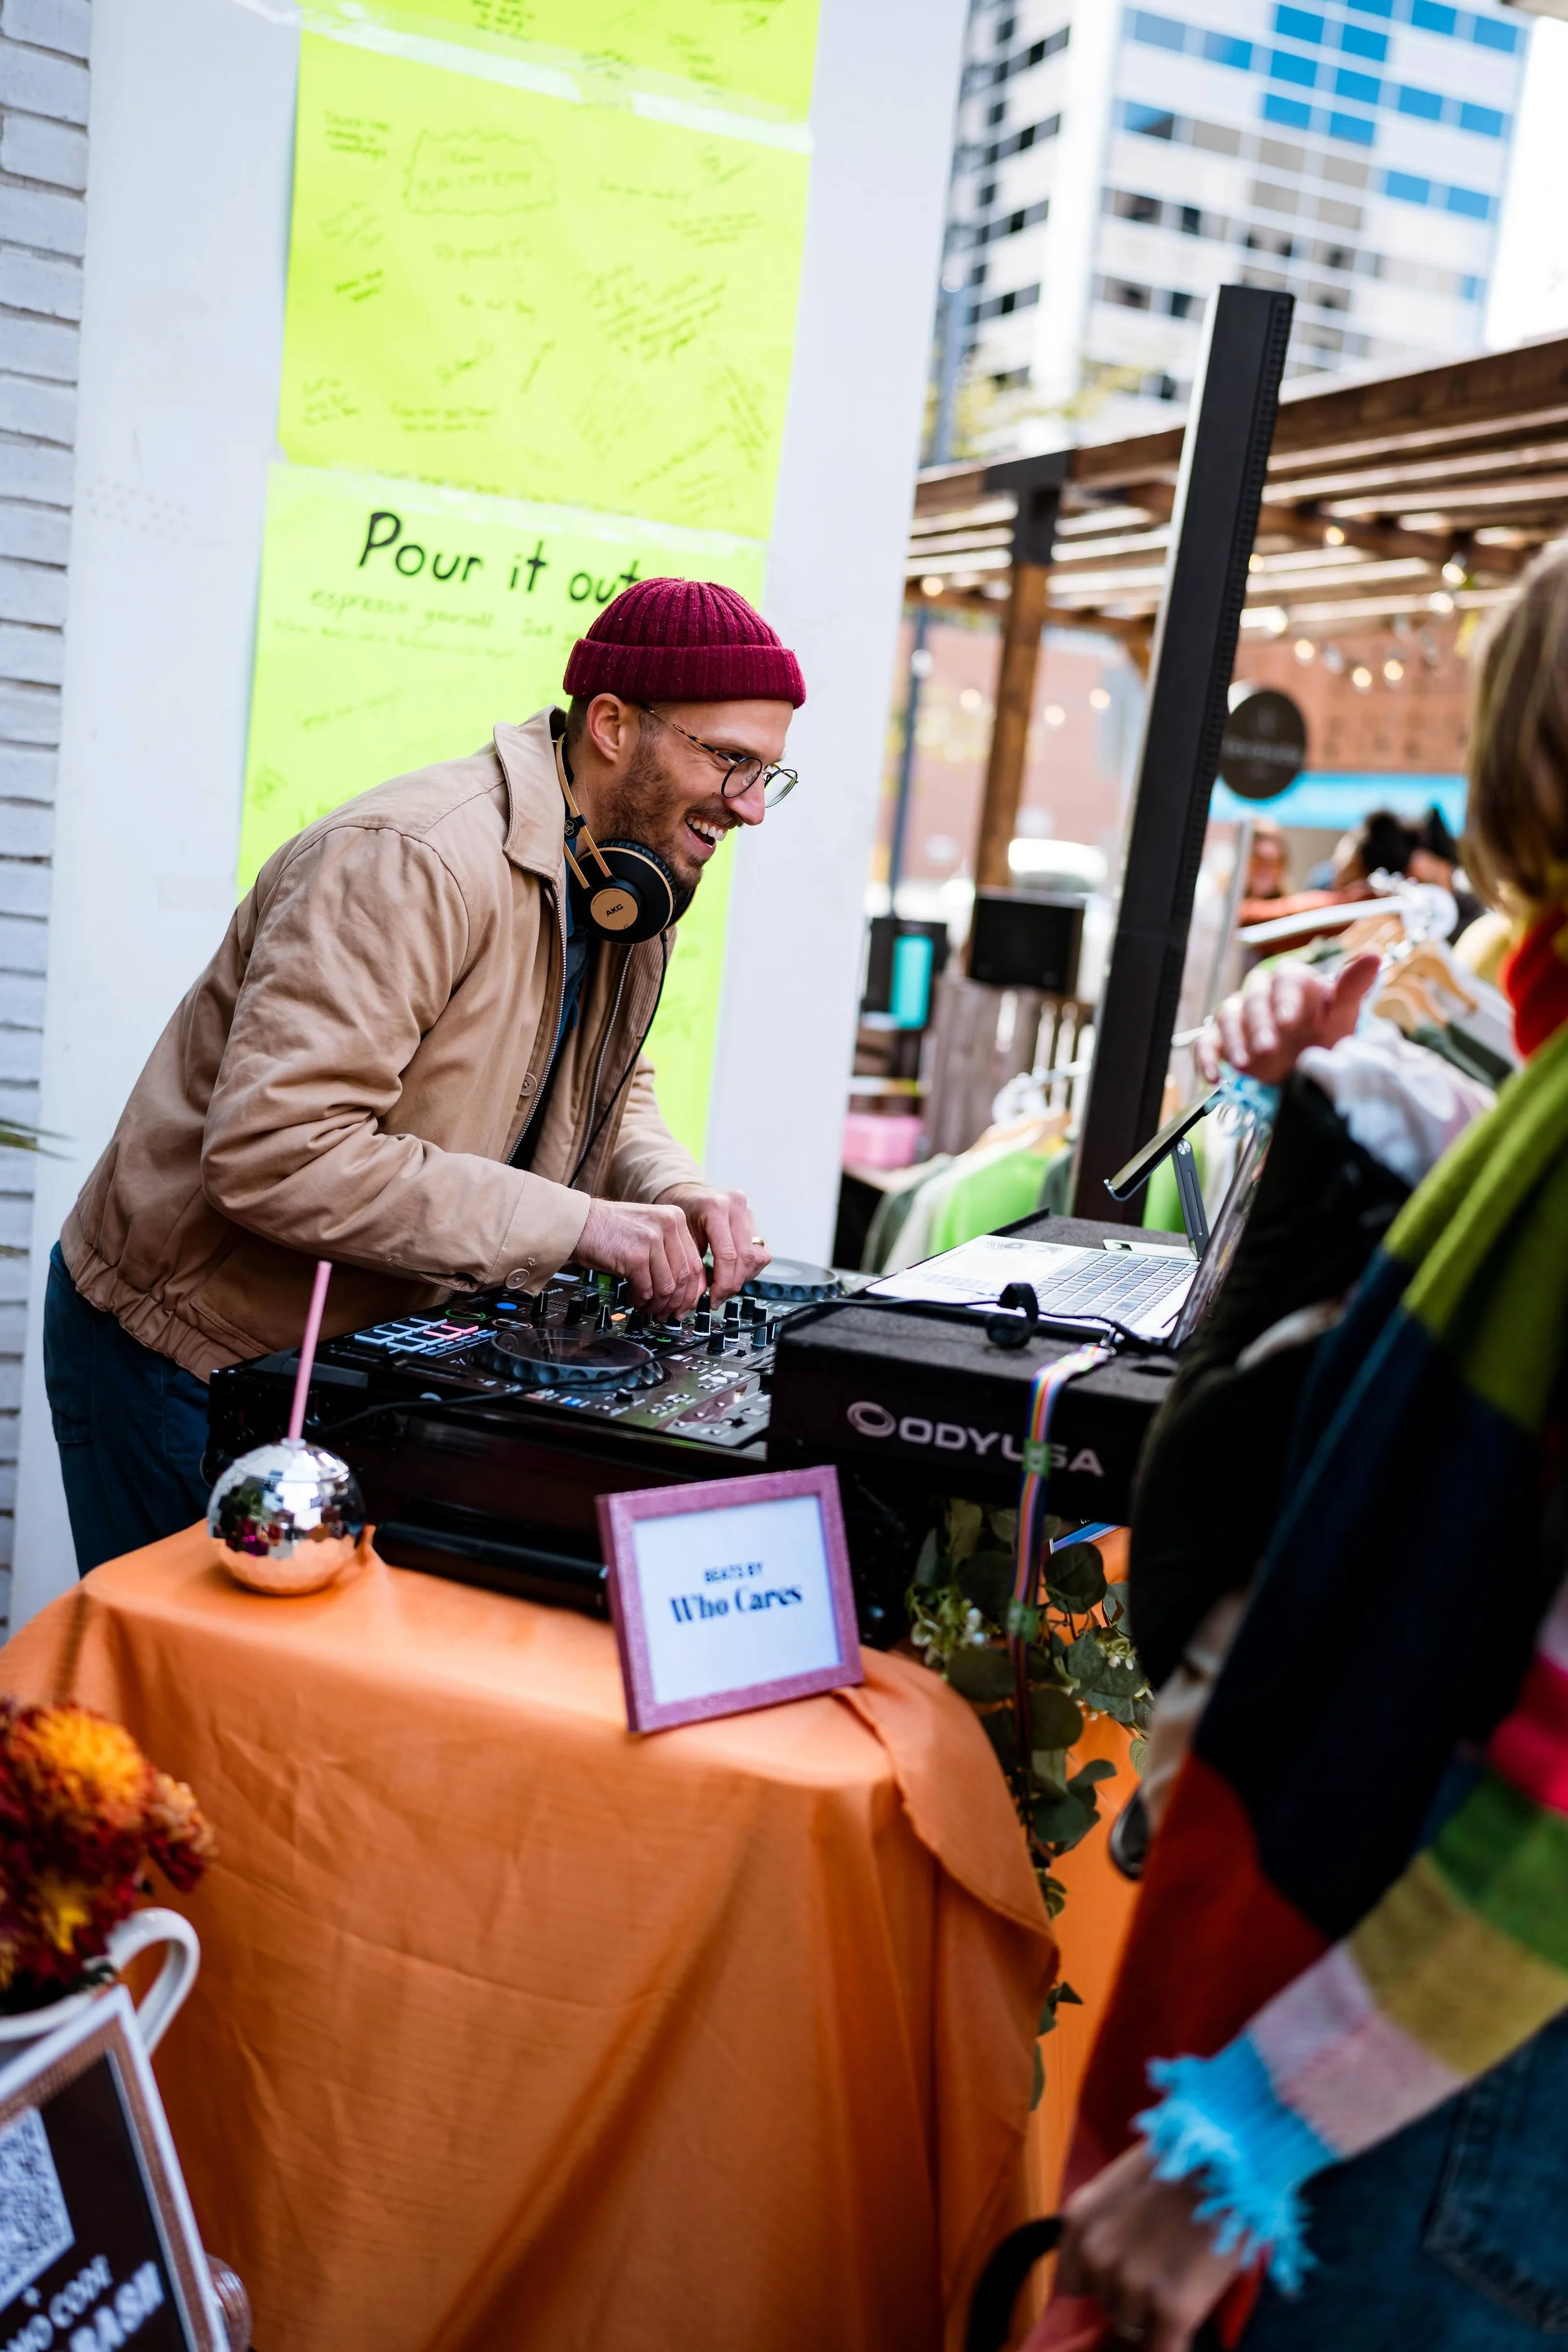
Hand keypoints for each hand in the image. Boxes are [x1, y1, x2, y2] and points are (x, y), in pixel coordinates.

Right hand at [576, 1197, 706, 1319]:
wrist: (578, 1223)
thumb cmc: (609, 1229)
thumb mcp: (648, 1229)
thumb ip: (669, 1251)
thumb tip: (685, 1288)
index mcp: (675, 1218)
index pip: (695, 1262)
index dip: (691, 1290)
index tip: (685, 1304)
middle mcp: (667, 1225)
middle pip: (684, 1277)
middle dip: (676, 1302)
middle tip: (667, 1313)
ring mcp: (651, 1240)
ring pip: (667, 1287)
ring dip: (657, 1304)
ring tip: (647, 1307)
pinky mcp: (635, 1256)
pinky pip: (647, 1290)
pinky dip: (640, 1300)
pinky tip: (633, 1297)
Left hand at [657, 1182, 770, 1305]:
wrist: (687, 1194)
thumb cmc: (682, 1213)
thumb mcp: (682, 1238)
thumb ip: (693, 1266)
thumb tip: (700, 1296)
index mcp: (716, 1207)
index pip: (728, 1255)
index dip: (723, 1283)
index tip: (714, 1298)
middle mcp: (736, 1206)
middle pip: (746, 1257)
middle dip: (733, 1283)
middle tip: (719, 1297)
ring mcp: (748, 1211)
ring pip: (757, 1256)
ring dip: (743, 1277)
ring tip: (725, 1285)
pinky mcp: (753, 1219)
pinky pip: (760, 1252)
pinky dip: (748, 1268)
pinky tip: (733, 1273)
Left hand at [1056, 2139, 1247, 2349]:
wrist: (1234, 2158)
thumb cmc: (1183, 2163)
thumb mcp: (1123, 2182)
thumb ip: (1102, 2223)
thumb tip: (1096, 2266)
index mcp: (1080, 2220)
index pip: (1072, 2283)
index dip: (1100, 2281)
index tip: (1125, 2270)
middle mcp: (1097, 2254)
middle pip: (1105, 2302)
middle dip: (1128, 2292)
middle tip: (1163, 2264)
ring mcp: (1133, 2282)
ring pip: (1133, 2324)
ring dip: (1153, 2311)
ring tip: (1181, 2275)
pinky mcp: (1171, 2308)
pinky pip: (1161, 2349)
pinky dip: (1172, 2343)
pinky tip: (1186, 2320)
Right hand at [1195, 951, 1379, 1085]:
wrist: (1307, 1066)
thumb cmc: (1326, 1034)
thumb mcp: (1343, 1014)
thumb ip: (1353, 986)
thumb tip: (1374, 954)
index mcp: (1291, 981)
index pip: (1283, 977)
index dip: (1283, 996)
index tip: (1290, 1020)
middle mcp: (1262, 995)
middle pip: (1252, 997)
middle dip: (1259, 1024)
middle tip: (1269, 1048)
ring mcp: (1240, 1018)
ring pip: (1227, 1017)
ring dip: (1234, 1040)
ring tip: (1246, 1064)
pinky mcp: (1222, 1041)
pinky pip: (1206, 1043)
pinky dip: (1205, 1058)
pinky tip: (1215, 1077)